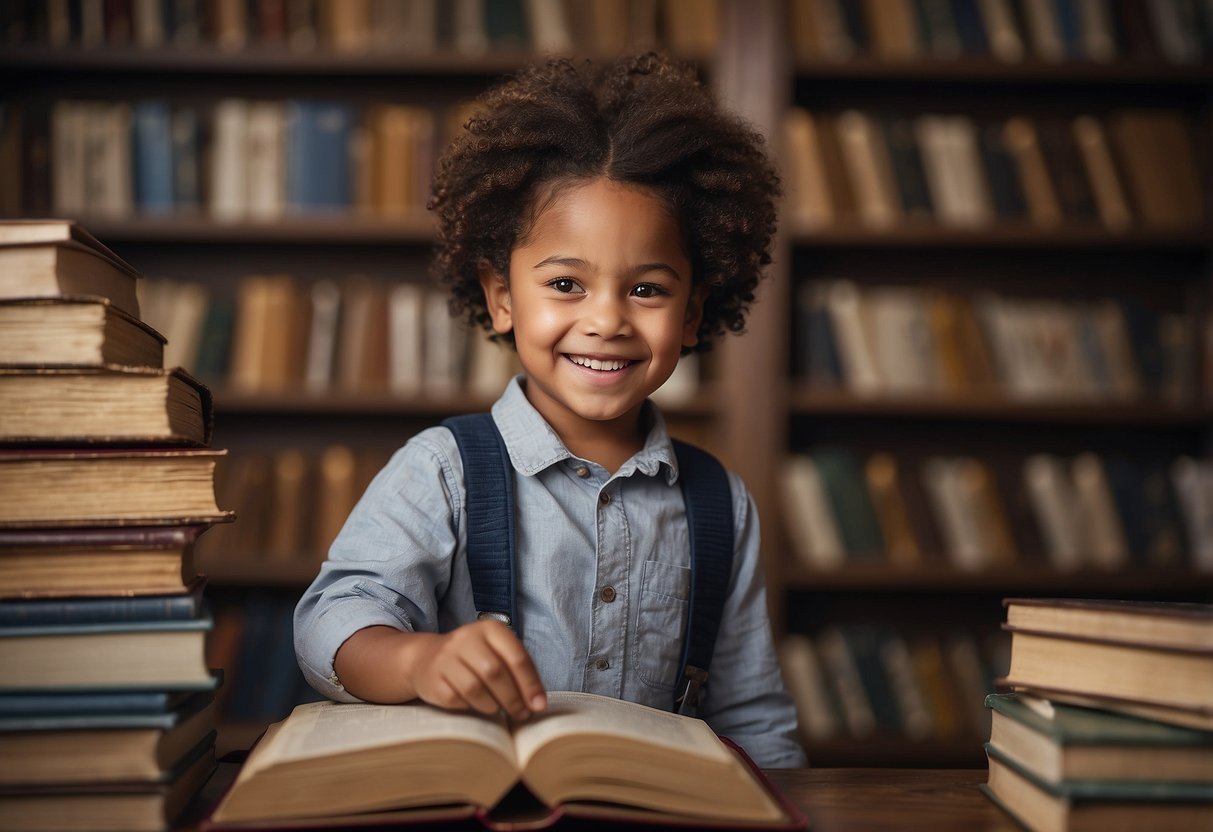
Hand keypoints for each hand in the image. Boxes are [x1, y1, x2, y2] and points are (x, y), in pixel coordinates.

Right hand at [410, 619, 546, 719]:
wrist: (427, 658)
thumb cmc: (474, 659)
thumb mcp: (498, 653)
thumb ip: (519, 672)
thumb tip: (538, 703)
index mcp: (490, 629)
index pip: (516, 656)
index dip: (530, 684)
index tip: (539, 706)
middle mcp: (466, 638)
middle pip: (495, 673)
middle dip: (512, 699)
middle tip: (521, 714)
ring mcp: (446, 658)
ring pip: (475, 688)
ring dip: (492, 705)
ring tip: (498, 710)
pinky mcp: (432, 678)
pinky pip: (456, 700)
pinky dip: (469, 708)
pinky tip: (474, 706)